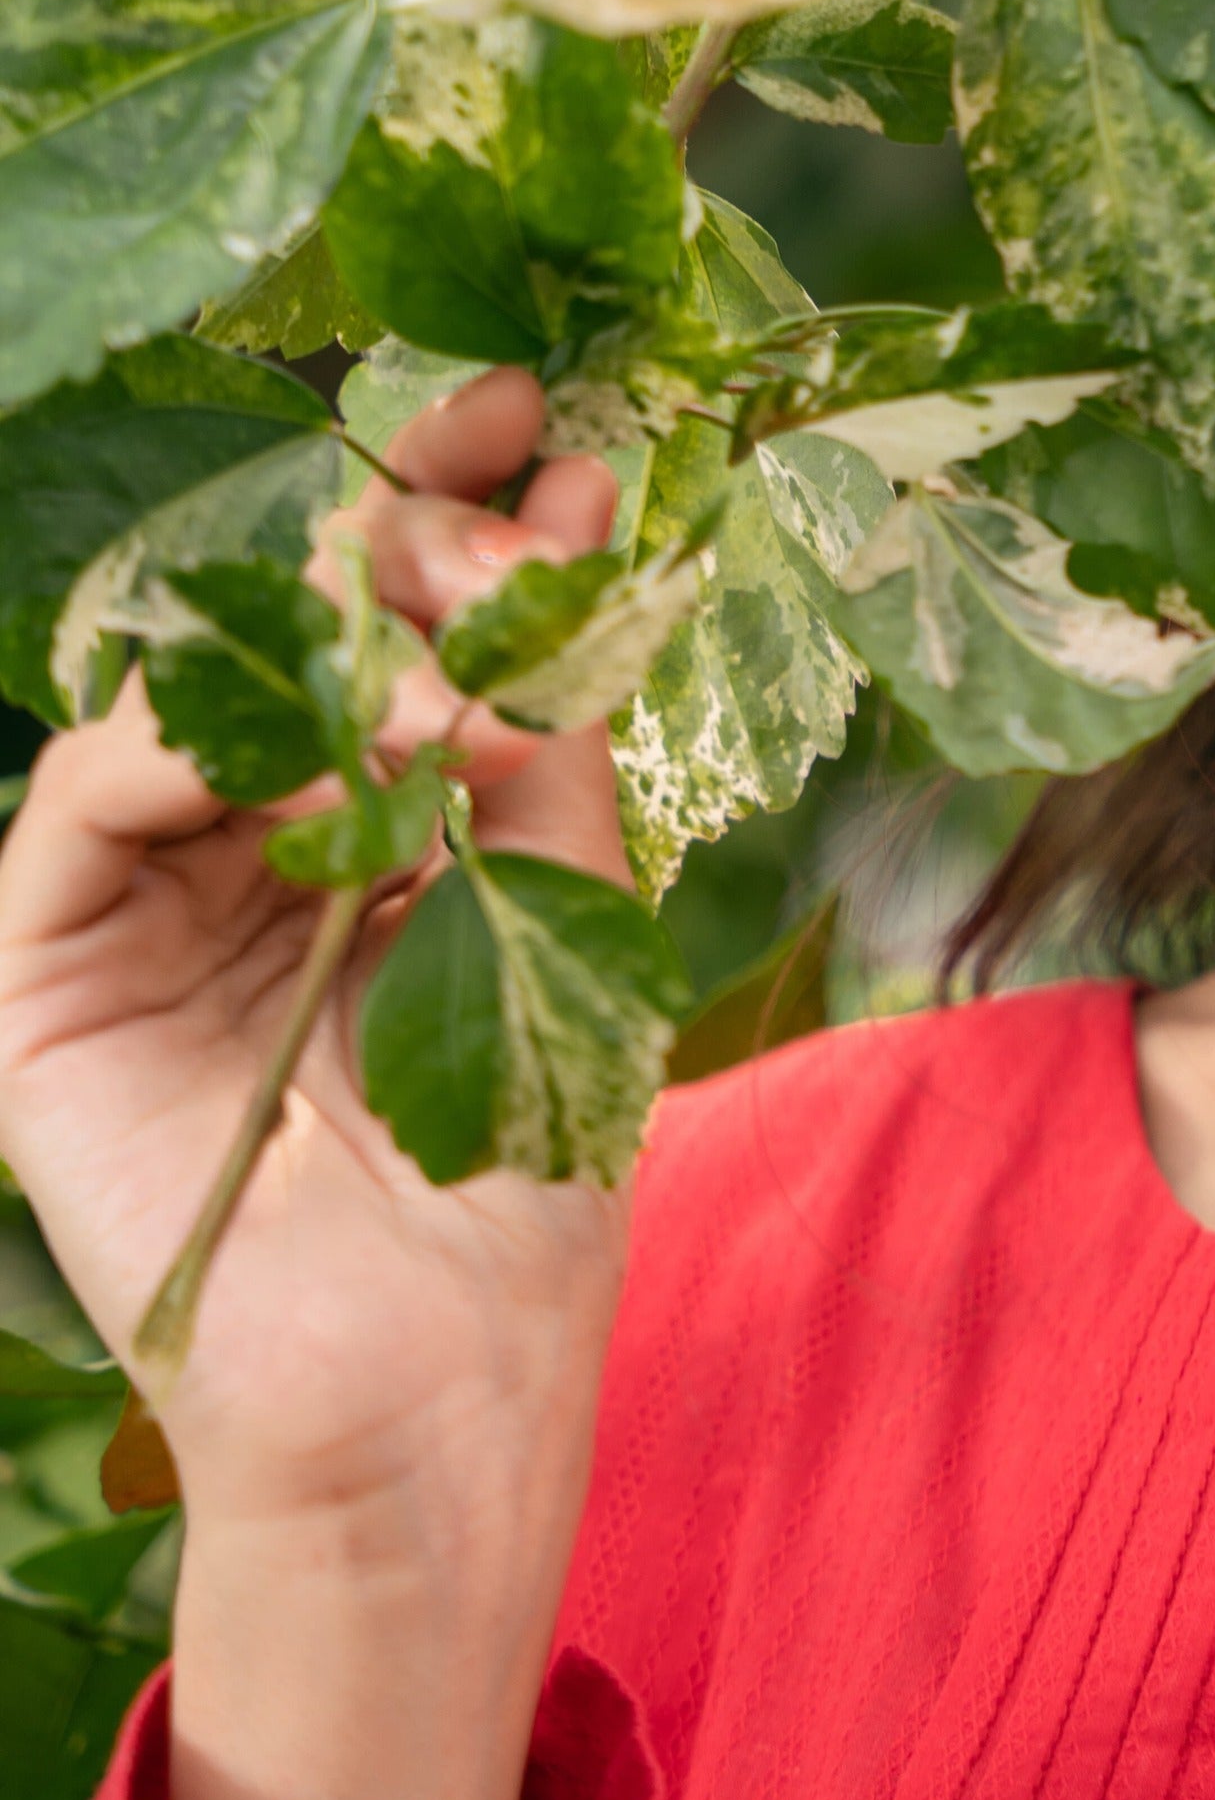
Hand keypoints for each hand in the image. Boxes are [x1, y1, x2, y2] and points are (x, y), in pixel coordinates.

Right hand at [0, 373, 648, 1799]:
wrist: (445, 1394)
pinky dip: (202, 738)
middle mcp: (233, 831)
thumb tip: (578, 508)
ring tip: (455, 654)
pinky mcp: (44, 974)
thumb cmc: (515, 1170)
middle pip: (280, 615)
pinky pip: (86, 802)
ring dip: (326, 630)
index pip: (380, 608)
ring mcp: (133, 896)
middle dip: (392, 519)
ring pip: (185, 681)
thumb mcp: (570, 897)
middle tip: (497, 474)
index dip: (444, 491)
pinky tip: (330, 734)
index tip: (534, 405)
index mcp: (355, 805)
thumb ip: (551, 721)